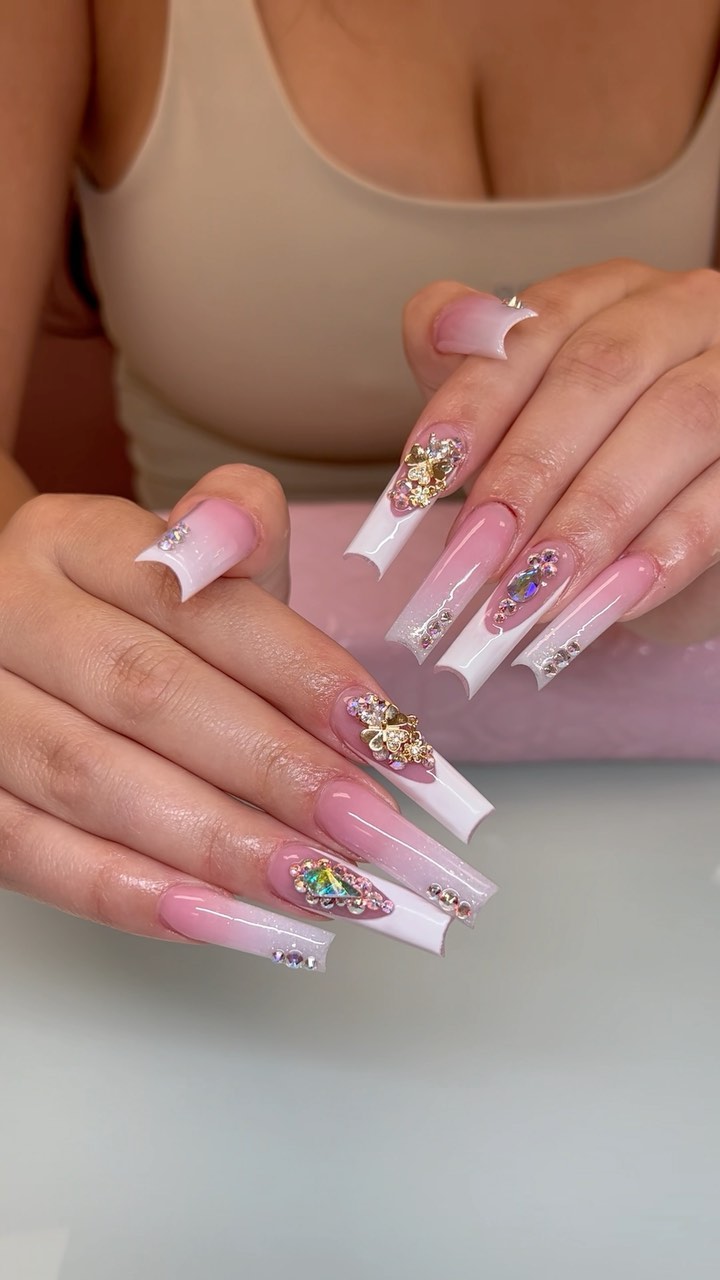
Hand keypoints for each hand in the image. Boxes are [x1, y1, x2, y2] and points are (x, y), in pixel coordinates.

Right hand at [0, 466, 496, 968]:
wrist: (35, 656)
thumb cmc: (143, 615)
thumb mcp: (200, 557)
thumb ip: (240, 526)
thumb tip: (237, 532)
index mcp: (71, 538)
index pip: (195, 602)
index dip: (297, 671)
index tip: (387, 737)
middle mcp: (3, 611)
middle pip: (145, 692)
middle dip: (272, 770)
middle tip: (371, 832)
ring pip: (89, 779)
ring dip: (217, 843)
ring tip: (322, 888)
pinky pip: (29, 852)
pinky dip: (129, 894)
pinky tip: (226, 921)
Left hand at [348, 260, 719, 694]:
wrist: (683, 534)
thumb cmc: (590, 467)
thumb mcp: (520, 424)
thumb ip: (472, 373)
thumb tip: (438, 325)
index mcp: (610, 294)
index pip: (534, 326)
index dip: (473, 402)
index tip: (419, 477)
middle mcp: (684, 312)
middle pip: (603, 370)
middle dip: (527, 468)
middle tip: (471, 555)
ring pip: (676, 421)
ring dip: (593, 516)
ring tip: (530, 593)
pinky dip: (664, 552)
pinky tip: (607, 602)